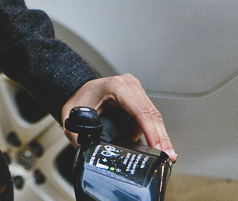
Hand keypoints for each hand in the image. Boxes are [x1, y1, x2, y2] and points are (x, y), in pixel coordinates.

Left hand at [62, 74, 176, 160]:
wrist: (75, 87)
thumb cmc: (76, 97)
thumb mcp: (74, 117)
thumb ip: (81, 135)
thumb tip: (89, 153)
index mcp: (115, 86)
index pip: (140, 111)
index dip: (151, 132)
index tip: (158, 148)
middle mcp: (128, 85)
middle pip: (151, 114)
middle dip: (161, 138)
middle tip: (168, 156)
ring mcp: (134, 89)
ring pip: (153, 115)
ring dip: (160, 136)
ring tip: (166, 155)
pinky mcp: (137, 96)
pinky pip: (148, 115)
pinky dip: (153, 131)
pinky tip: (158, 145)